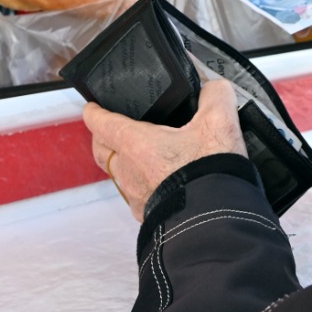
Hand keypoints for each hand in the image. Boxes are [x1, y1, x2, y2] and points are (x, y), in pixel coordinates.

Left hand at [84, 79, 245, 221]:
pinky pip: (136, 194)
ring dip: (122, 161)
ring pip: (117, 174)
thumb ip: (215, 95)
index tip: (93, 106)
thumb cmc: (209, 175)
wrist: (215, 223)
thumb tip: (214, 87)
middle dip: (102, 137)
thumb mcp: (219, 123)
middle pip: (100, 150)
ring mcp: (137, 196)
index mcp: (136, 144)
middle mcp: (129, 171)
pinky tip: (160, 179)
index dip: (95, 111)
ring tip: (140, 152)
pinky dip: (141, 182)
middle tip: (110, 127)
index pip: (101, 123)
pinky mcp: (150, 213)